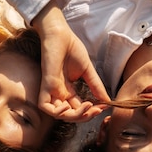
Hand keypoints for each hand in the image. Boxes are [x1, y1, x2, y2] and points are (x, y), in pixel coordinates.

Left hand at [32, 1, 109, 121]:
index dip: (91, 111)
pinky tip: (67, 106)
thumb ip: (96, 86)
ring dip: (74, 115)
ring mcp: (52, 90)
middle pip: (70, 114)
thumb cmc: (71, 49)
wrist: (60, 35)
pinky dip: (57, 112)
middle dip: (85, 116)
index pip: (79, 108)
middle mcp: (60, 93)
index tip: (104, 107)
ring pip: (59, 114)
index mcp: (68, 90)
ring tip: (87, 107)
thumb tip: (107, 100)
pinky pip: (45, 107)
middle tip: (97, 109)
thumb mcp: (88, 71)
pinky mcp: (45, 86)